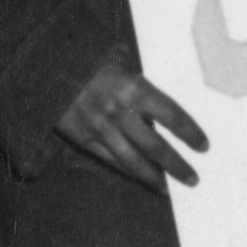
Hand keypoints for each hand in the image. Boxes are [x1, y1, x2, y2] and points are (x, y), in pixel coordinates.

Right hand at [55, 52, 210, 188]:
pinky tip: (138, 177)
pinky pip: (109, 160)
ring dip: (153, 177)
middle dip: (176, 165)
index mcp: (133, 87)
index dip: (189, 132)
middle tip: (192, 179)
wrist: (43, 65)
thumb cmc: (85, 57)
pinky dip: (126, 171)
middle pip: (156, 146)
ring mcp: (100, 128)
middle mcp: (120, 111)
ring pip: (132, 161)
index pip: (171, 115)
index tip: (203, 146)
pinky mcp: (82, 138)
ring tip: (168, 189)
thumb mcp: (115, 58)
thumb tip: (153, 91)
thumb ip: (136, 77)